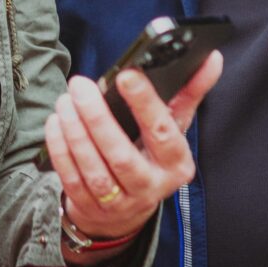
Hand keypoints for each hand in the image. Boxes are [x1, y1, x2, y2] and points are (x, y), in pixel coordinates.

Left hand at [45, 51, 222, 243]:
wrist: (128, 208)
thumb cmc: (152, 153)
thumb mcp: (174, 126)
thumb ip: (189, 92)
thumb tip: (212, 58)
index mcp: (177, 163)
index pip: (163, 132)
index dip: (145, 103)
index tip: (126, 75)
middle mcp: (151, 186)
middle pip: (121, 155)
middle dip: (98, 118)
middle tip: (80, 85)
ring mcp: (120, 202)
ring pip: (94, 168)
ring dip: (75, 132)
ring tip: (65, 101)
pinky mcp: (91, 208)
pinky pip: (72, 179)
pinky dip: (60, 150)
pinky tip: (56, 123)